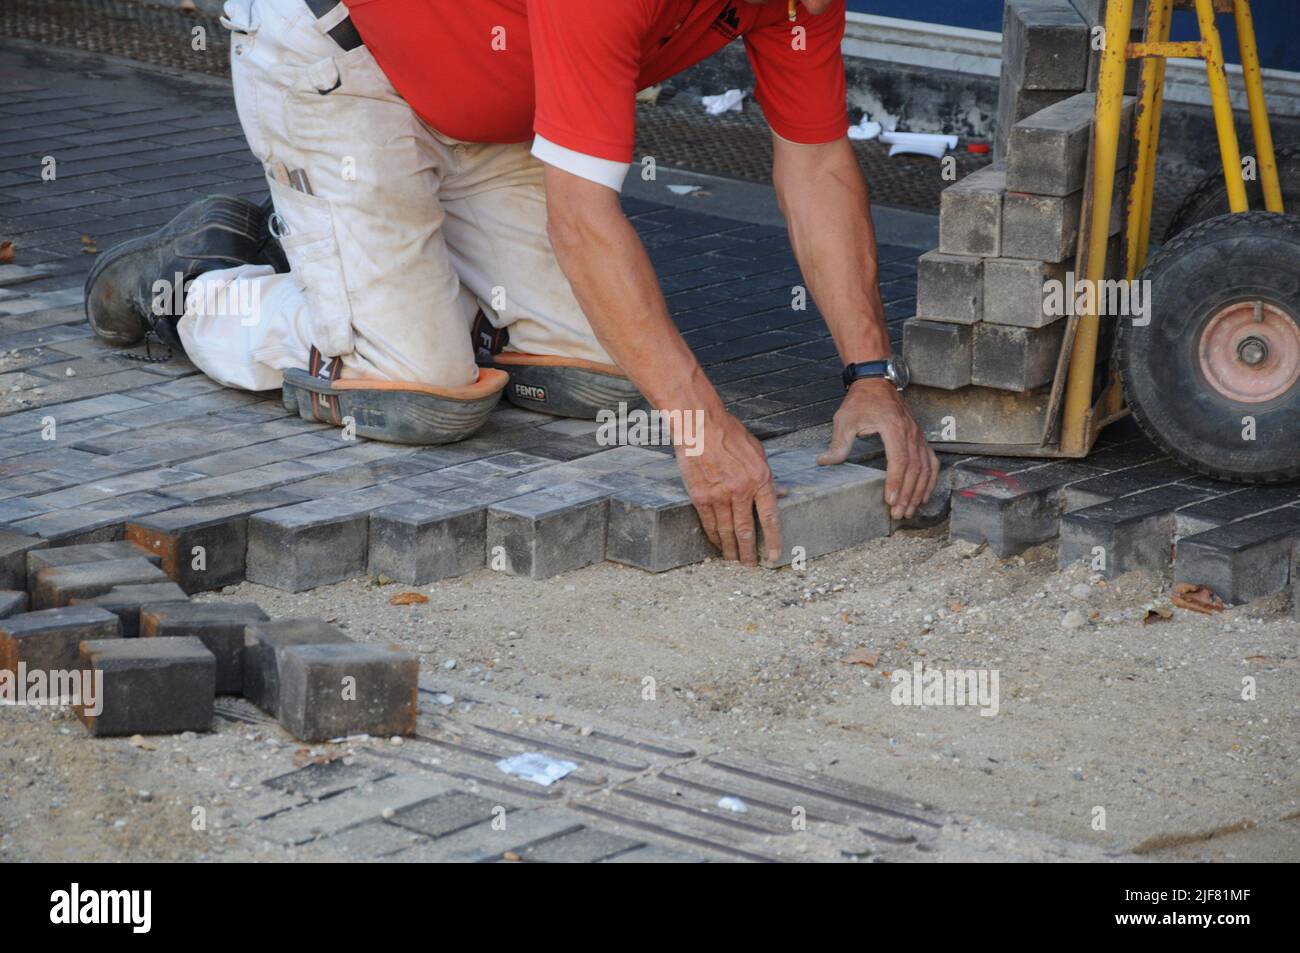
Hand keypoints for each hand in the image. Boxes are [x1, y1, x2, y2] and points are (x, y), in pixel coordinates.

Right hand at [676, 411, 781, 565]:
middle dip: (749, 551)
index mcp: (760, 479)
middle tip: (751, 565)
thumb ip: (769, 476)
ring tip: (733, 560)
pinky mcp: (701, 496)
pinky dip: (714, 536)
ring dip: (731, 548)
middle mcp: (741, 490)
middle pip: (747, 530)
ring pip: (727, 530)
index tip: (775, 555)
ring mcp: (720, 495)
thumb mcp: (758, 452)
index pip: (770, 516)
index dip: (773, 539)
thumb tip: (784, 494)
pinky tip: (717, 544)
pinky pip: (709, 523)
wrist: (700, 425)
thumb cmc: (730, 434)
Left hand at [818, 379, 938, 519]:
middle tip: (898, 513)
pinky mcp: (920, 439)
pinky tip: (923, 496)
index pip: (899, 459)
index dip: (896, 482)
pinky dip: (930, 481)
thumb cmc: (861, 400)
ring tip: (909, 510)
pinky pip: (931, 462)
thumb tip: (824, 462)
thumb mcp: (845, 419)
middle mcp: (911, 432)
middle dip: (907, 494)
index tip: (890, 500)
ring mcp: (918, 436)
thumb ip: (838, 443)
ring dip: (918, 491)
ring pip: (925, 468)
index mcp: (894, 427)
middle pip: (914, 468)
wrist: (877, 383)